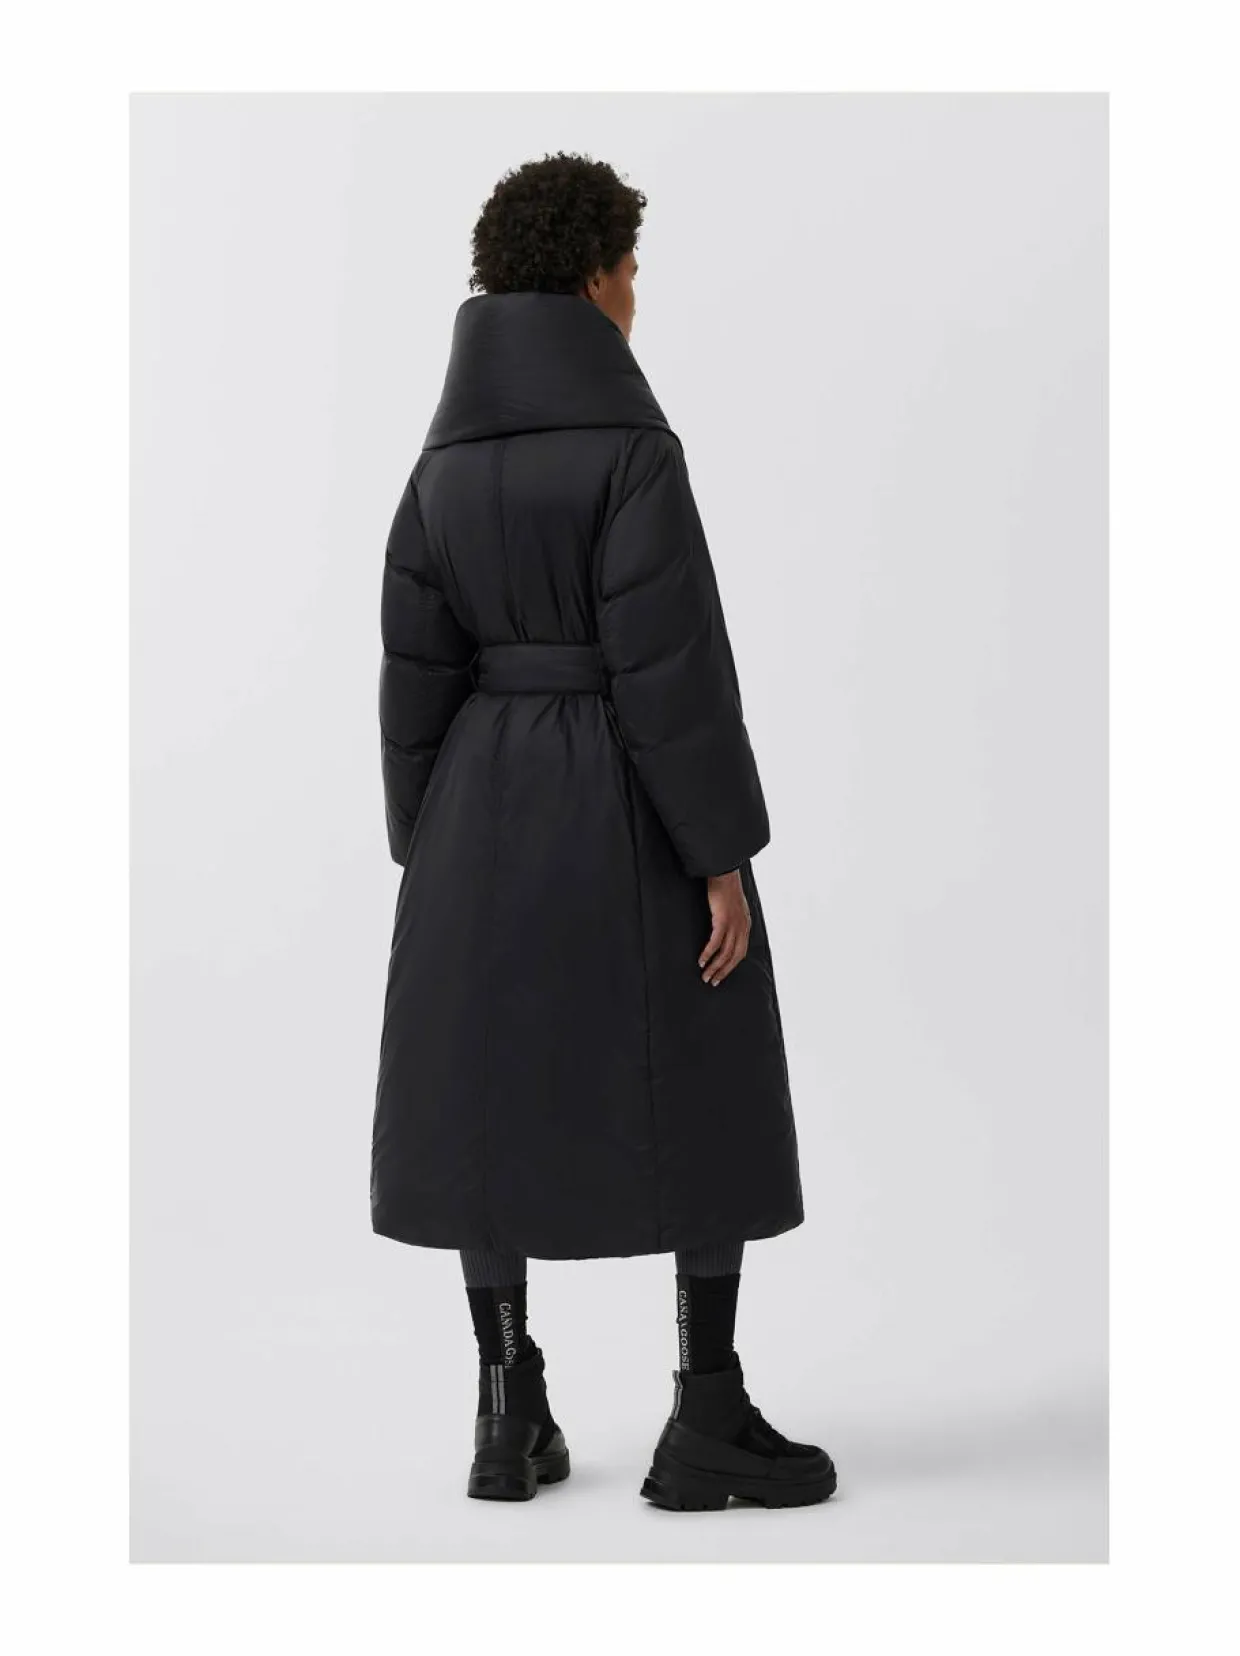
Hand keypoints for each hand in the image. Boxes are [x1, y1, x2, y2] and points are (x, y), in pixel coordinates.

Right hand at [698, 870, 750, 986]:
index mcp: (745, 925)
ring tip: (705, 976)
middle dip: (723, 971)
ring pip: (725, 953)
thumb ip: (732, 919)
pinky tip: (701, 961)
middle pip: (734, 956)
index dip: (731, 965)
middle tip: (712, 981)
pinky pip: (716, 942)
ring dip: (715, 967)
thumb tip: (724, 929)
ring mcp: (734, 924)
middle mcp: (742, 927)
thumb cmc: (726, 887)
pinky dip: (709, 953)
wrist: (725, 873)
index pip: (740, 952)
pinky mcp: (723, 920)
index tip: (721, 974)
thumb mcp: (734, 906)